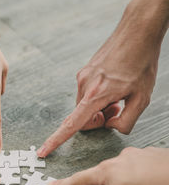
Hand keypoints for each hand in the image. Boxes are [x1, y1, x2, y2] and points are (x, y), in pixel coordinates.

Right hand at [37, 0, 168, 156]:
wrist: (136, 33)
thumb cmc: (141, 62)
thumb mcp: (142, 98)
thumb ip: (125, 121)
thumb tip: (110, 126)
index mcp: (95, 95)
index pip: (72, 125)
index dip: (55, 141)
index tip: (43, 151)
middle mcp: (84, 86)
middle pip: (82, 117)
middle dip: (98, 119)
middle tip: (117, 108)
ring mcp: (82, 77)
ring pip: (85, 105)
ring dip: (100, 107)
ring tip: (119, 95)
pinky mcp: (84, 71)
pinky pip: (87, 93)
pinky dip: (98, 96)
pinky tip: (114, 86)